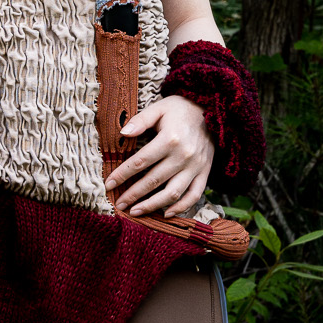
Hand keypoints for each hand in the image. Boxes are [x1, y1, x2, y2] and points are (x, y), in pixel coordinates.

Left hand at [106, 94, 213, 216]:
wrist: (214, 111)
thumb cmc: (181, 109)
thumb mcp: (159, 108)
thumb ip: (141, 120)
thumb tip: (123, 133)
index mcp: (170, 139)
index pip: (140, 162)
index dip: (122, 175)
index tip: (109, 184)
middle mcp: (183, 156)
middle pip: (153, 181)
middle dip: (133, 195)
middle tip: (119, 204)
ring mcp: (196, 166)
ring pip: (173, 193)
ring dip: (153, 205)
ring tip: (136, 212)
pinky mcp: (205, 172)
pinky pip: (194, 195)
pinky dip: (182, 208)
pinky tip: (166, 214)